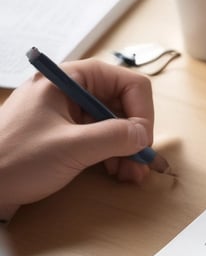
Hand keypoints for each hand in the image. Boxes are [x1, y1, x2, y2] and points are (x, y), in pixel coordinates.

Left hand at [0, 59, 154, 211]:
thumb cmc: (13, 160)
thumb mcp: (71, 147)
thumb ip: (114, 137)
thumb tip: (143, 134)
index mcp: (69, 80)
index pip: (126, 82)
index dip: (141, 111)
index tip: (142, 141)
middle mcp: (70, 92)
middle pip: (123, 104)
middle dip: (137, 134)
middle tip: (142, 162)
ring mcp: (66, 114)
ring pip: (115, 124)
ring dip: (128, 149)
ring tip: (131, 174)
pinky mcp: (64, 135)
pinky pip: (100, 139)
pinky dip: (114, 155)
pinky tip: (118, 173)